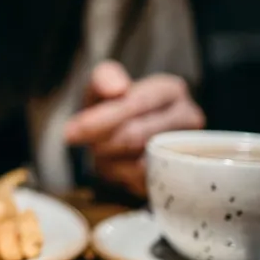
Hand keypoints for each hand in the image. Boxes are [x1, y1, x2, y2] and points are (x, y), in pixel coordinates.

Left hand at [64, 61, 204, 196]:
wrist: (120, 136)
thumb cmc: (112, 107)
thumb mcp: (101, 86)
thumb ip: (104, 78)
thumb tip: (117, 88)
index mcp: (170, 90)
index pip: (136, 103)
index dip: (102, 119)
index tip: (70, 133)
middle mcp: (188, 118)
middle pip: (136, 135)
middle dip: (102, 142)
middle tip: (88, 145)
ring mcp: (188, 149)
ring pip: (139, 161)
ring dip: (109, 160)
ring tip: (102, 152)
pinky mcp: (180, 176)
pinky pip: (143, 181)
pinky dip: (120, 175)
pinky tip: (115, 165)